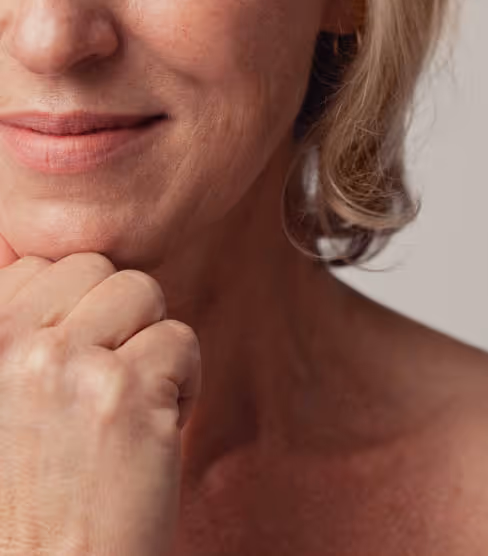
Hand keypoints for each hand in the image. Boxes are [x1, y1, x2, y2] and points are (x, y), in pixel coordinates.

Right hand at [0, 234, 200, 555]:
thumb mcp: (0, 409)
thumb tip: (56, 286)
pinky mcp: (128, 393)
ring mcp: (71, 364)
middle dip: (114, 315)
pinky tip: (157, 430)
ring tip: (132, 401)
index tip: (75, 359)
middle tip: (108, 379)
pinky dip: (183, 382)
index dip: (70, 310)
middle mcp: (14, 344)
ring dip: (149, 342)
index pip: (37, 267)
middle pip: (94, 268)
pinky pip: (180, 339)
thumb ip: (19, 346)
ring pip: (141, 291)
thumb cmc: (22, 506)